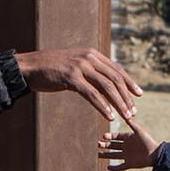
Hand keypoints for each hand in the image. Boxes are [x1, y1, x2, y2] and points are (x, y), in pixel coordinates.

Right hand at [15, 48, 142, 122]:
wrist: (31, 67)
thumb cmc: (52, 69)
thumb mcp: (75, 66)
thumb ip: (90, 72)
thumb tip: (105, 85)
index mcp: (92, 54)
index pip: (117, 69)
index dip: (130, 83)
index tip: (139, 95)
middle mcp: (89, 58)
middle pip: (115, 79)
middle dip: (126, 97)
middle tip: (133, 112)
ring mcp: (80, 67)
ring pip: (107, 87)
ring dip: (118, 104)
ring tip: (125, 116)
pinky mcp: (71, 78)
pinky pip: (92, 94)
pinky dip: (103, 106)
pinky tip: (109, 116)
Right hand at [96, 123, 161, 170]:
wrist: (156, 154)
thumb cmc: (148, 141)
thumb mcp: (140, 132)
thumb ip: (133, 125)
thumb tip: (126, 116)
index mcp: (128, 138)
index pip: (116, 137)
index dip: (109, 136)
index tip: (104, 136)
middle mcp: (126, 147)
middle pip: (112, 146)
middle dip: (105, 145)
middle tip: (98, 144)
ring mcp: (127, 156)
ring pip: (113, 155)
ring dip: (106, 155)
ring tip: (98, 154)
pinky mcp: (129, 164)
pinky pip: (120, 167)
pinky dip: (114, 168)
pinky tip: (107, 167)